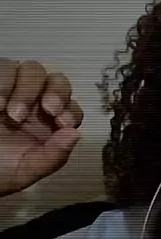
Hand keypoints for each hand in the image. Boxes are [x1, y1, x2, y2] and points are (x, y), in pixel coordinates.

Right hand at [0, 58, 83, 197]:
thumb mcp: (26, 171)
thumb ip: (53, 156)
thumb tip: (75, 135)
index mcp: (48, 127)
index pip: (70, 108)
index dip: (71, 110)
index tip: (63, 122)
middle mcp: (33, 105)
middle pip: (56, 81)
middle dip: (57, 92)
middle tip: (48, 108)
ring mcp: (12, 91)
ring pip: (31, 69)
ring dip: (27, 90)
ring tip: (12, 115)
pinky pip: (4, 68)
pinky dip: (3, 83)